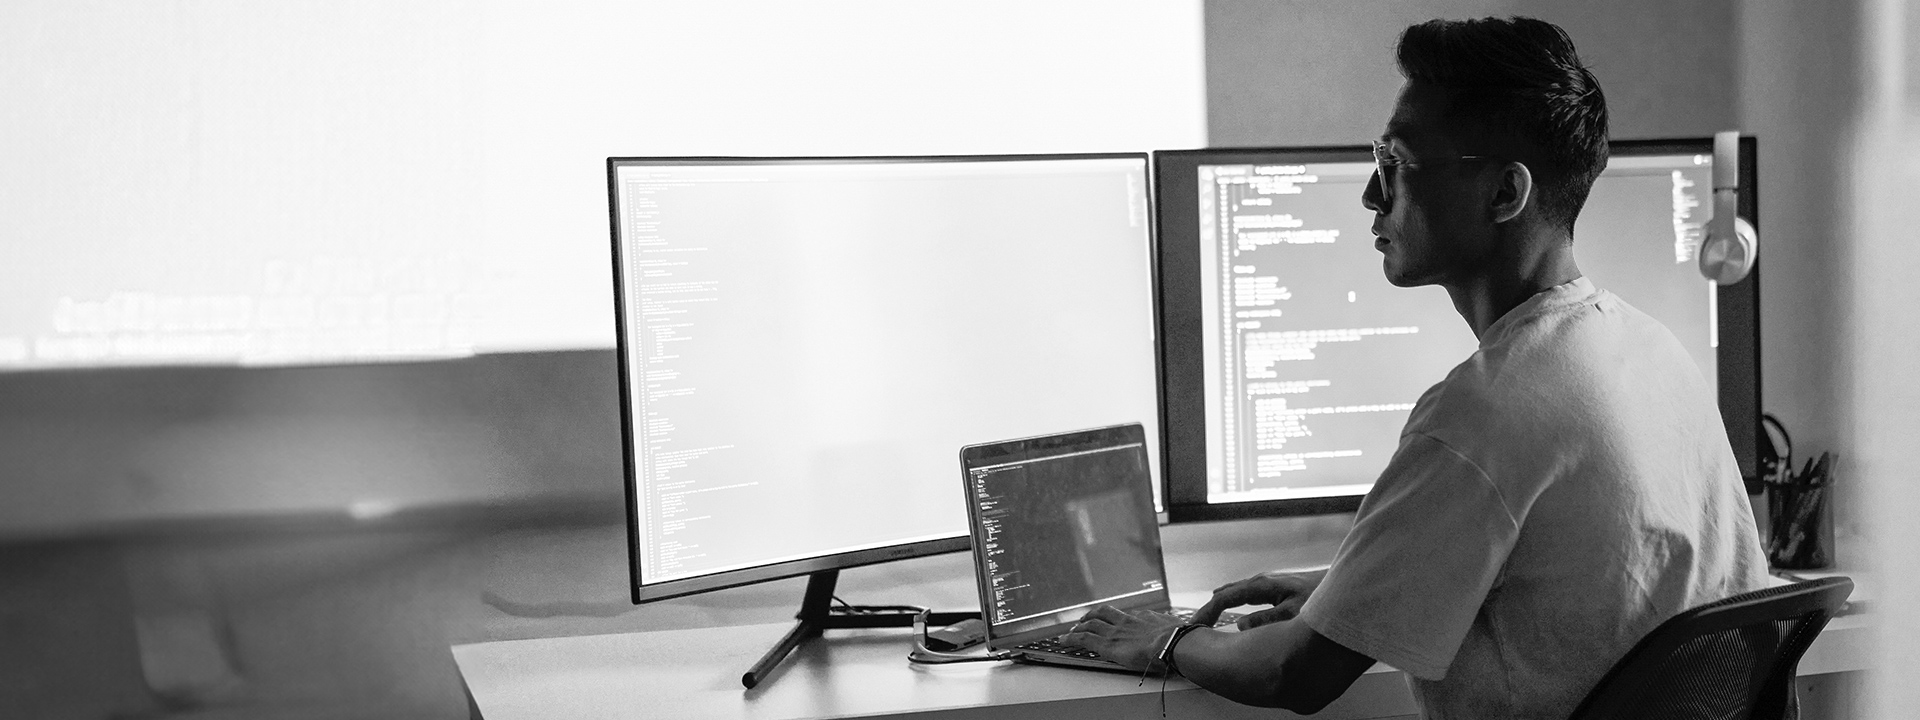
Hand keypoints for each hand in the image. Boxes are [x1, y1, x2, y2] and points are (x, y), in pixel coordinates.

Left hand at [1061, 605, 1187, 671]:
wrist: (1174, 644)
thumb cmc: (1184, 641)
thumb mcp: (1191, 630)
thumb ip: (1194, 627)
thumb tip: (1206, 629)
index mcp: (1148, 619)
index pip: (1130, 616)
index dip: (1120, 619)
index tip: (1116, 621)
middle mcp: (1129, 621)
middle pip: (1106, 613)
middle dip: (1094, 615)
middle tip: (1086, 619)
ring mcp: (1116, 632)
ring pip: (1091, 624)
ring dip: (1080, 626)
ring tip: (1072, 630)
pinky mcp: (1108, 644)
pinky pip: (1084, 639)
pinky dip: (1071, 638)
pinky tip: (1063, 641)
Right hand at [1190, 569, 1323, 629]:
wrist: (1342, 585)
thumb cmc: (1320, 599)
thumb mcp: (1292, 614)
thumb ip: (1266, 621)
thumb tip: (1240, 626)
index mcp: (1262, 586)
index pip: (1225, 598)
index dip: (1208, 611)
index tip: (1194, 625)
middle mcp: (1262, 581)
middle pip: (1228, 592)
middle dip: (1211, 607)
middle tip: (1196, 624)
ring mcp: (1269, 582)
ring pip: (1237, 591)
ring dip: (1222, 603)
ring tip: (1208, 614)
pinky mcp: (1277, 586)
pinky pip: (1247, 593)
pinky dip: (1234, 600)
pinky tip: (1236, 605)